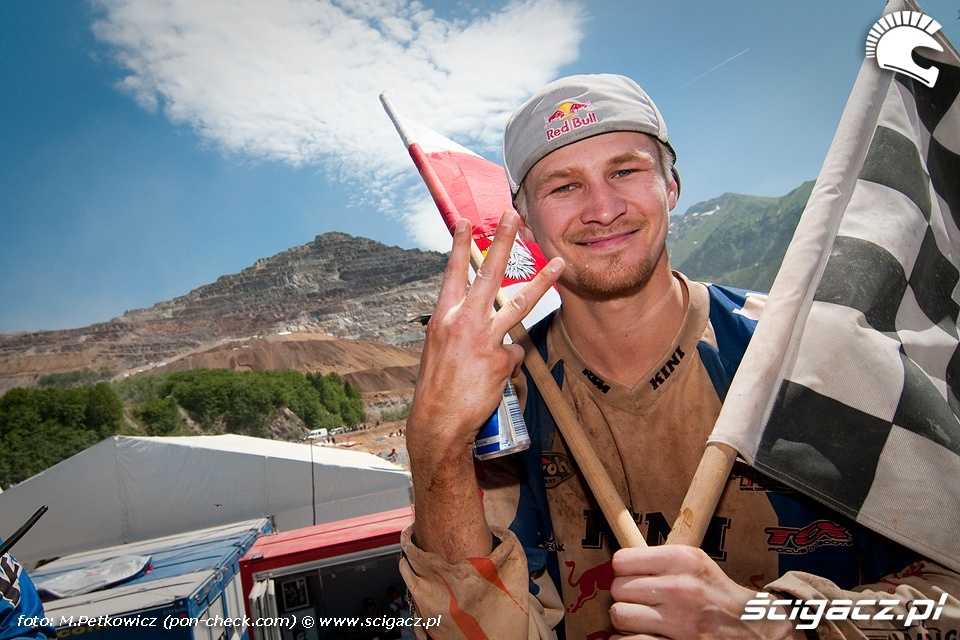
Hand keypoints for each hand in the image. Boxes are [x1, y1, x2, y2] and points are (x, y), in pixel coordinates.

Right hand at [407, 211, 561, 559]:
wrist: (437, 420)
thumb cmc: (436, 386)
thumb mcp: (438, 350)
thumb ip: (458, 329)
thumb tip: (479, 324)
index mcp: (444, 317)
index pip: (453, 273)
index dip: (462, 245)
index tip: (469, 221)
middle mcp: (464, 321)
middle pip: (489, 273)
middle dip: (503, 241)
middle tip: (513, 215)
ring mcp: (484, 338)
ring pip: (520, 303)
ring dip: (544, 281)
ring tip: (560, 263)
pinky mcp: (502, 359)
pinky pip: (515, 353)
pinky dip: (508, 363)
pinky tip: (495, 377)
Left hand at [609, 546, 803, 639]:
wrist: (752, 626)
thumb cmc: (716, 594)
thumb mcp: (694, 564)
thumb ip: (659, 561)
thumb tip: (619, 567)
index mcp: (682, 559)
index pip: (621, 561)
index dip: (624, 571)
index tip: (633, 578)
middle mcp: (679, 587)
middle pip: (618, 588)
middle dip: (626, 596)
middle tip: (642, 601)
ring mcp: (679, 619)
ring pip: (620, 615)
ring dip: (627, 619)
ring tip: (642, 619)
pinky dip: (629, 639)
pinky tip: (642, 635)